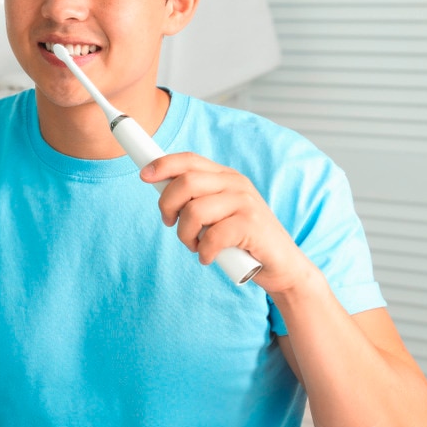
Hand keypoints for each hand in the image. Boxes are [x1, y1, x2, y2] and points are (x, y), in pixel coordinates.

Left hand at [140, 152, 315, 292]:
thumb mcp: (219, 214)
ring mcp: (245, 203)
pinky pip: (211, 236)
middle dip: (167, 205)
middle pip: (186, 182)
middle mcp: (236, 184)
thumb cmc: (243, 241)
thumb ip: (197, 200)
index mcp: (226, 177)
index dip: (164, 164)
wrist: (282, 266)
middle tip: (170, 224)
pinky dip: (203, 251)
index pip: (190, 160)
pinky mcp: (251, 225)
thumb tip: (160, 191)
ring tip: (195, 245)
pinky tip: (208, 258)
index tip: (144, 175)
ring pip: (194, 211)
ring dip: (185, 235)